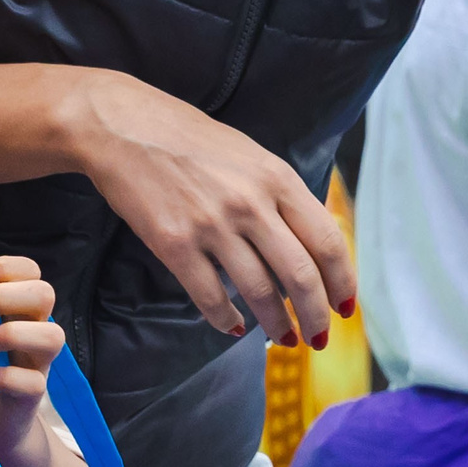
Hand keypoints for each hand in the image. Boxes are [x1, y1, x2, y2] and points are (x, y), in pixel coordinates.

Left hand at [0, 256, 63, 453]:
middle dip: (5, 295)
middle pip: (45, 294)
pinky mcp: (32, 397)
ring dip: (12, 333)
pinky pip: (35, 382)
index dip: (4, 267)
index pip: (30, 272)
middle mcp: (34, 332)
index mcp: (19, 311)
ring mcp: (37, 364)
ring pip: (53, 336)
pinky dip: (8, 376)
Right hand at [70, 69, 352, 346]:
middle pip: (300, 275)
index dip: (342, 282)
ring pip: (259, 291)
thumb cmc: (189, 140)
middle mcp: (251, 203)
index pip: (327, 241)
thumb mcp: (251, 156)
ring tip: (283, 339)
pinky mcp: (174, 244)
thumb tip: (309, 246)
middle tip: (318, 339)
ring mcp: (212, 225)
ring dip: (276, 324)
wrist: (123, 127)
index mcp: (277, 178)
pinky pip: (210, 296)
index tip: (344, 307)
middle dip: (315, 316)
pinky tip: (234, 326)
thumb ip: (282, 196)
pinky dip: (226, 319)